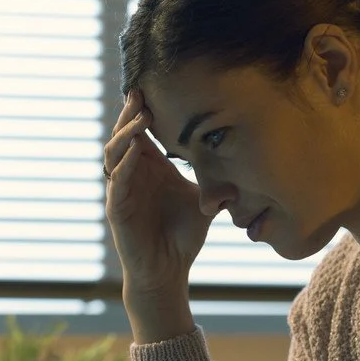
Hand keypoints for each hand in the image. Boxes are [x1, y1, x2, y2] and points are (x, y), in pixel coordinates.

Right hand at [103, 90, 212, 296]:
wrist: (170, 271)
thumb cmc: (183, 236)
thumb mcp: (205, 199)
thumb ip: (217, 178)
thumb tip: (246, 159)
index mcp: (149, 168)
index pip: (140, 132)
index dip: (142, 112)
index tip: (151, 89)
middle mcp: (132, 175)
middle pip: (123, 136)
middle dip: (130, 114)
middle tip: (140, 93)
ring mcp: (121, 191)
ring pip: (114, 154)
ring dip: (125, 134)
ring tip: (141, 117)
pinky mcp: (117, 210)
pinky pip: (116, 183)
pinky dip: (124, 165)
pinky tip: (136, 151)